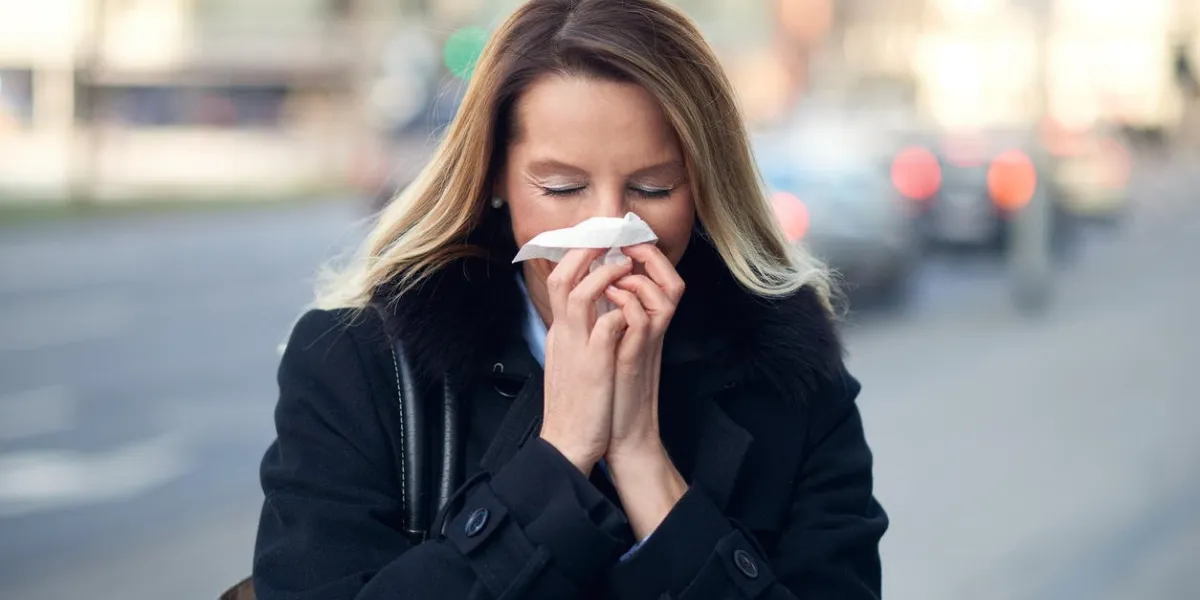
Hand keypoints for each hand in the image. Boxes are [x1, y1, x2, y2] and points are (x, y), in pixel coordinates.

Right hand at [539, 248, 632, 473]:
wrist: (568, 446)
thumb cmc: (578, 408)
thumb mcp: (574, 365)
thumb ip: (581, 338)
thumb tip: (599, 315)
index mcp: (559, 335)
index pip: (558, 284)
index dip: (577, 259)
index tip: (598, 245)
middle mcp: (562, 336)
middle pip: (561, 279)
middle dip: (583, 252)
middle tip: (608, 238)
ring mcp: (576, 349)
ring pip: (578, 294)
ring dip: (603, 274)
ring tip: (623, 264)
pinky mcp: (594, 366)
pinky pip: (606, 325)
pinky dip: (620, 309)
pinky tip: (633, 304)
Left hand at [602, 243, 687, 538]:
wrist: (616, 434)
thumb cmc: (610, 391)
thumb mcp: (609, 346)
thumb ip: (610, 318)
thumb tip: (595, 288)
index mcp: (644, 323)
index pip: (658, 278)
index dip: (644, 253)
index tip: (619, 240)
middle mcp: (652, 330)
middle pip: (672, 278)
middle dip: (649, 255)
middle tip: (624, 245)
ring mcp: (647, 343)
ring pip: (667, 294)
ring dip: (640, 276)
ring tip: (615, 272)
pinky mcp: (635, 358)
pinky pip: (644, 320)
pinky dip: (628, 303)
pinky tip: (608, 298)